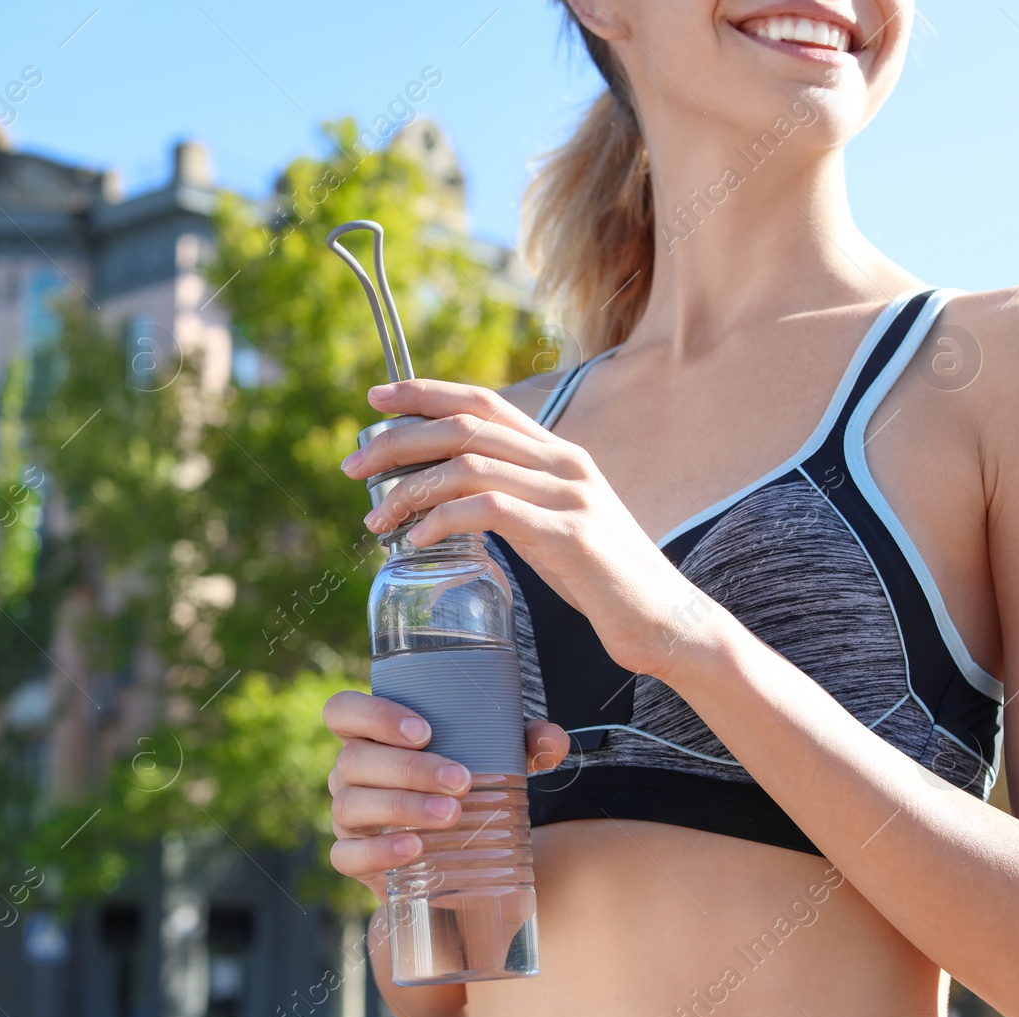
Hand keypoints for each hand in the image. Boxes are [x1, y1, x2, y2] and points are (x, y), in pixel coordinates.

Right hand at [324, 689, 569, 903]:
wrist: (458, 861)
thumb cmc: (466, 792)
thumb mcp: (496, 763)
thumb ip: (523, 744)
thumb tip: (552, 739)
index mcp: (373, 737)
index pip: (343, 711)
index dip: (373, 715)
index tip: (424, 731)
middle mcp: (351, 773)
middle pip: (354, 760)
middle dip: (409, 769)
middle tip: (461, 781)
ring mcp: (347, 817)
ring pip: (351, 805)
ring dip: (402, 807)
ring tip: (450, 815)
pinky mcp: (352, 859)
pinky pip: (346, 856)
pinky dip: (379, 852)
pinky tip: (415, 850)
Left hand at [341, 378, 708, 678]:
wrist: (666, 622)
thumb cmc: (603, 582)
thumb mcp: (554, 527)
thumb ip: (514, 502)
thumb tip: (454, 503)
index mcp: (559, 454)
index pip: (484, 401)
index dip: (425, 393)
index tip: (375, 401)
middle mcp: (565, 462)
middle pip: (466, 425)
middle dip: (399, 440)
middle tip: (352, 466)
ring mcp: (569, 495)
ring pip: (470, 464)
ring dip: (410, 488)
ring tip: (375, 518)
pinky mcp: (569, 534)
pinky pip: (489, 510)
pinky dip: (442, 520)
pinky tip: (416, 541)